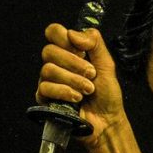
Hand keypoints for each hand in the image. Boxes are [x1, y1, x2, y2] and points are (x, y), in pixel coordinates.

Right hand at [36, 24, 124, 146]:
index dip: (63, 38)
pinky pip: (45, 88)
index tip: (82, 51)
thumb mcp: (107, 64)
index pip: (53, 32)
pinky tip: (77, 98)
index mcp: (69, 52)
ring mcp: (49, 81)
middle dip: (74, 63)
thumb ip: (94, 43)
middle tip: (91, 74)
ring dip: (73, 79)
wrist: (107, 120)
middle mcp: (56, 64)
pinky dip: (64, 92)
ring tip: (88, 90)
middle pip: (49, 51)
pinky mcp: (46, 98)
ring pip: (47, 69)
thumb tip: (72, 33)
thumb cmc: (107, 94)